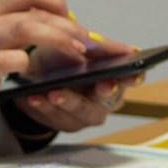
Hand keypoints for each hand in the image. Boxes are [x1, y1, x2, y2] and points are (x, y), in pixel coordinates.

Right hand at [0, 0, 88, 126]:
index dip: (54, 0)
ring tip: (76, 51)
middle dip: (68, 24)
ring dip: (58, 38)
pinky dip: (26, 64)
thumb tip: (42, 31)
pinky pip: (10, 60)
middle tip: (87, 40)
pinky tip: (33, 73)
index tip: (70, 16)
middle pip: (35, 12)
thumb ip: (5, 32)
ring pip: (27, 28)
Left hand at [14, 35, 146, 133]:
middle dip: (106, 92)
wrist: (34, 72)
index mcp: (114, 77)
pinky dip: (45, 106)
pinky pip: (55, 117)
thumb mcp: (79, 45)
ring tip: (55, 92)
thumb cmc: (62, 57)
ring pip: (81, 110)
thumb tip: (120, 46)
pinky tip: (36, 97)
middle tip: (103, 85)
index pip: (131, 78)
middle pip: (109, 99)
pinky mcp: (65, 123)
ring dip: (68, 100)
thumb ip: (98, 45)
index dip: (134, 77)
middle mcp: (104, 99)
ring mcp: (86, 114)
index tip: (132, 75)